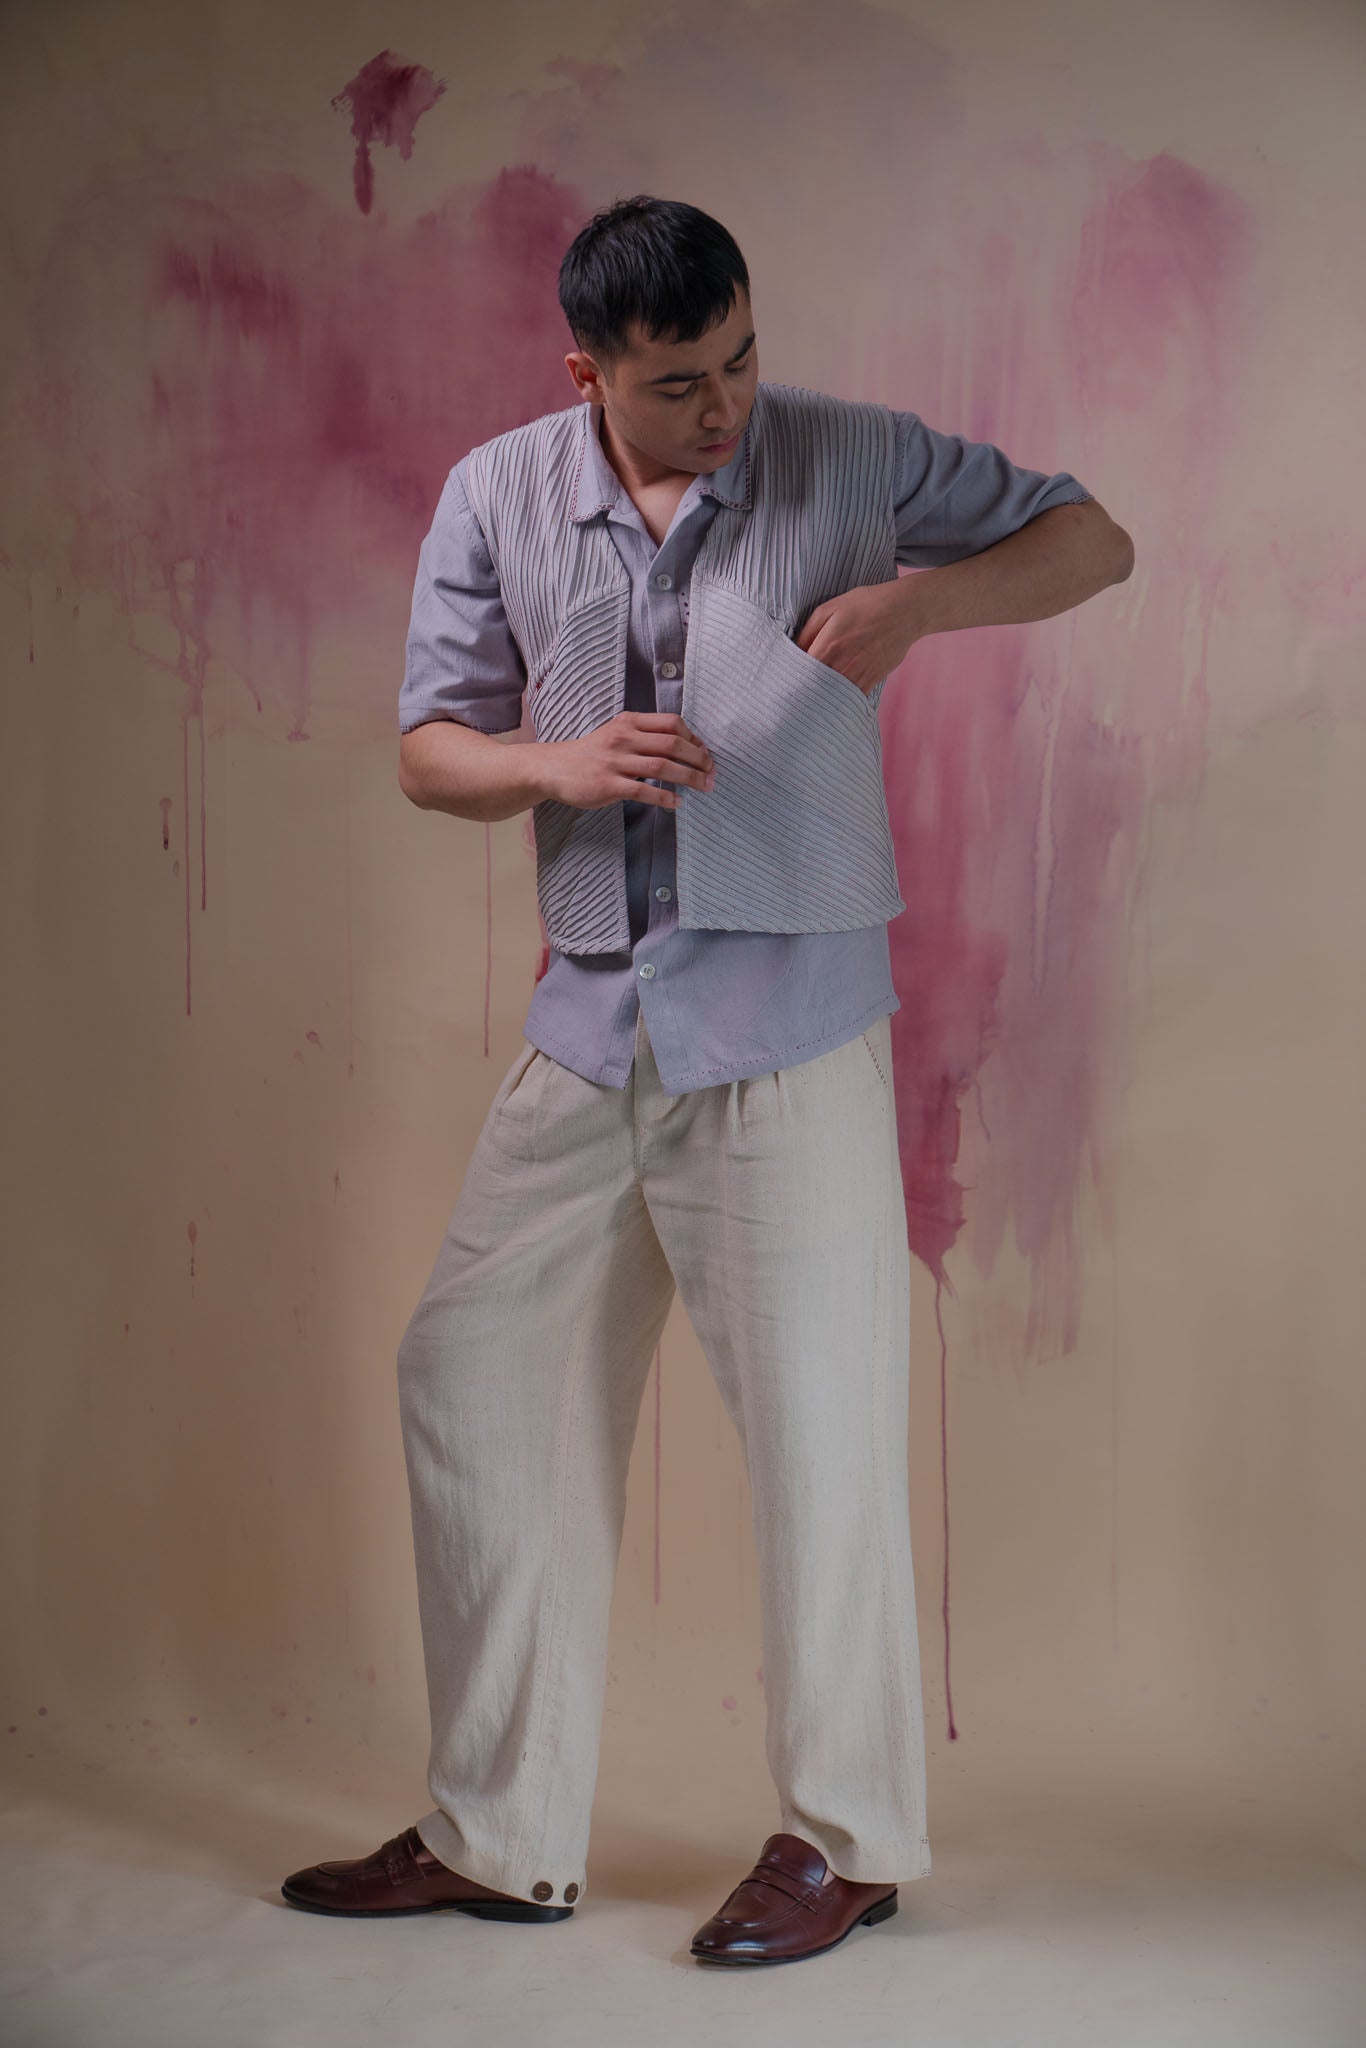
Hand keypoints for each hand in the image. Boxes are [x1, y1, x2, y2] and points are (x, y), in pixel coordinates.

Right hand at [539, 711, 715, 811]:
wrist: (553, 768)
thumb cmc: (590, 753)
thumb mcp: (616, 733)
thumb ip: (644, 736)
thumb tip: (681, 747)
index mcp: (629, 722)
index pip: (672, 723)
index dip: (694, 739)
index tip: (705, 754)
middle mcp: (623, 738)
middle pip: (672, 744)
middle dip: (699, 760)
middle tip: (712, 774)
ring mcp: (615, 761)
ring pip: (662, 767)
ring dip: (689, 778)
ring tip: (704, 787)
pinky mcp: (608, 785)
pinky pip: (644, 792)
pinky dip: (665, 799)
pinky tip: (677, 804)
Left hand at [794, 579, 922, 694]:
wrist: (906, 611)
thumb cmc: (866, 605)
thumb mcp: (830, 608)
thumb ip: (807, 631)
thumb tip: (792, 650)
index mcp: (826, 647)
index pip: (798, 672)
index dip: (788, 677)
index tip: (782, 679)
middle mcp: (840, 666)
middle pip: (811, 689)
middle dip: (800, 691)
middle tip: (789, 695)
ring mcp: (857, 677)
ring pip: (829, 698)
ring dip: (818, 699)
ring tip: (808, 700)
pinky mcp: (870, 682)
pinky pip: (849, 699)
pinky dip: (838, 701)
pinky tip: (831, 700)